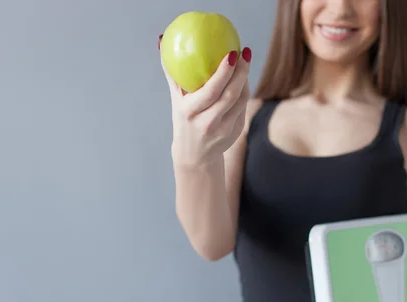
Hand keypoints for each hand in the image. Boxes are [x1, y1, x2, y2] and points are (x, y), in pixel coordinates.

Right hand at [159, 37, 251, 166]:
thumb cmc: (183, 120)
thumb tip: (162, 41)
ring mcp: (223, 129)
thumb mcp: (175, 100)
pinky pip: (242, 106)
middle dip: (240, 71)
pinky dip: (244, 91)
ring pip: (239, 99)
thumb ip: (172, 73)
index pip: (211, 91)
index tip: (231, 53)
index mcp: (190, 112)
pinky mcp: (235, 132)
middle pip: (229, 94)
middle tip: (244, 52)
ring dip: (244, 79)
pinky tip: (243, 78)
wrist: (194, 155)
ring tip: (245, 62)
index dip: (224, 72)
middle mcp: (207, 123)